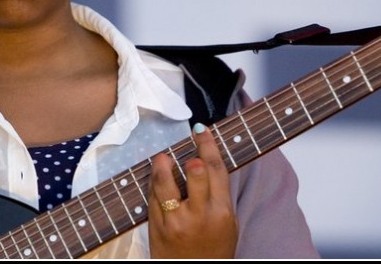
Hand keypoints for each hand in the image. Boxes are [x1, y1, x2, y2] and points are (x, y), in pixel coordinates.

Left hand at [147, 123, 237, 258]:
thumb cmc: (213, 250)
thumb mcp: (227, 224)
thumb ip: (217, 195)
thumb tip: (205, 162)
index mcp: (221, 212)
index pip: (215, 169)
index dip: (208, 145)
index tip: (202, 130)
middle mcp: (199, 215)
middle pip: (194, 171)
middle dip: (190, 154)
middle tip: (187, 144)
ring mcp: (176, 221)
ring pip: (165, 182)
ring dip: (162, 165)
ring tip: (162, 158)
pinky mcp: (156, 226)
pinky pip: (152, 197)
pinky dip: (153, 184)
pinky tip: (156, 177)